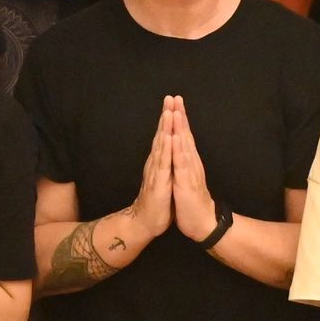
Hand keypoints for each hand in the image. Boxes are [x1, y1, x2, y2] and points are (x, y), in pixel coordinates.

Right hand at [129, 108, 175, 242]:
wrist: (145, 222)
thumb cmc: (157, 201)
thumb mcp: (164, 178)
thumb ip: (165, 163)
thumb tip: (168, 149)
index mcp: (160, 161)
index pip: (165, 136)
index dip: (169, 119)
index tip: (174, 102)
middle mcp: (156, 163)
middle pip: (161, 135)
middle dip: (166, 116)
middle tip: (170, 98)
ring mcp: (156, 172)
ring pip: (161, 146)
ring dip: (164, 128)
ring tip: (168, 112)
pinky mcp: (158, 183)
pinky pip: (162, 164)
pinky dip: (165, 150)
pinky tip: (167, 138)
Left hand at [166, 96, 221, 243]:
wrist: (202, 222)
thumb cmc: (192, 202)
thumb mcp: (185, 178)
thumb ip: (184, 164)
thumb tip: (180, 150)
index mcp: (188, 161)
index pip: (183, 136)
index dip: (179, 119)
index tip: (174, 102)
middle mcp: (191, 162)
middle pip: (185, 135)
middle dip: (179, 115)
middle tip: (175, 97)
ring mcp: (189, 171)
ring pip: (184, 145)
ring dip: (179, 127)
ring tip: (175, 110)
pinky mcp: (186, 182)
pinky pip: (182, 163)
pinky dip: (178, 149)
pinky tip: (175, 137)